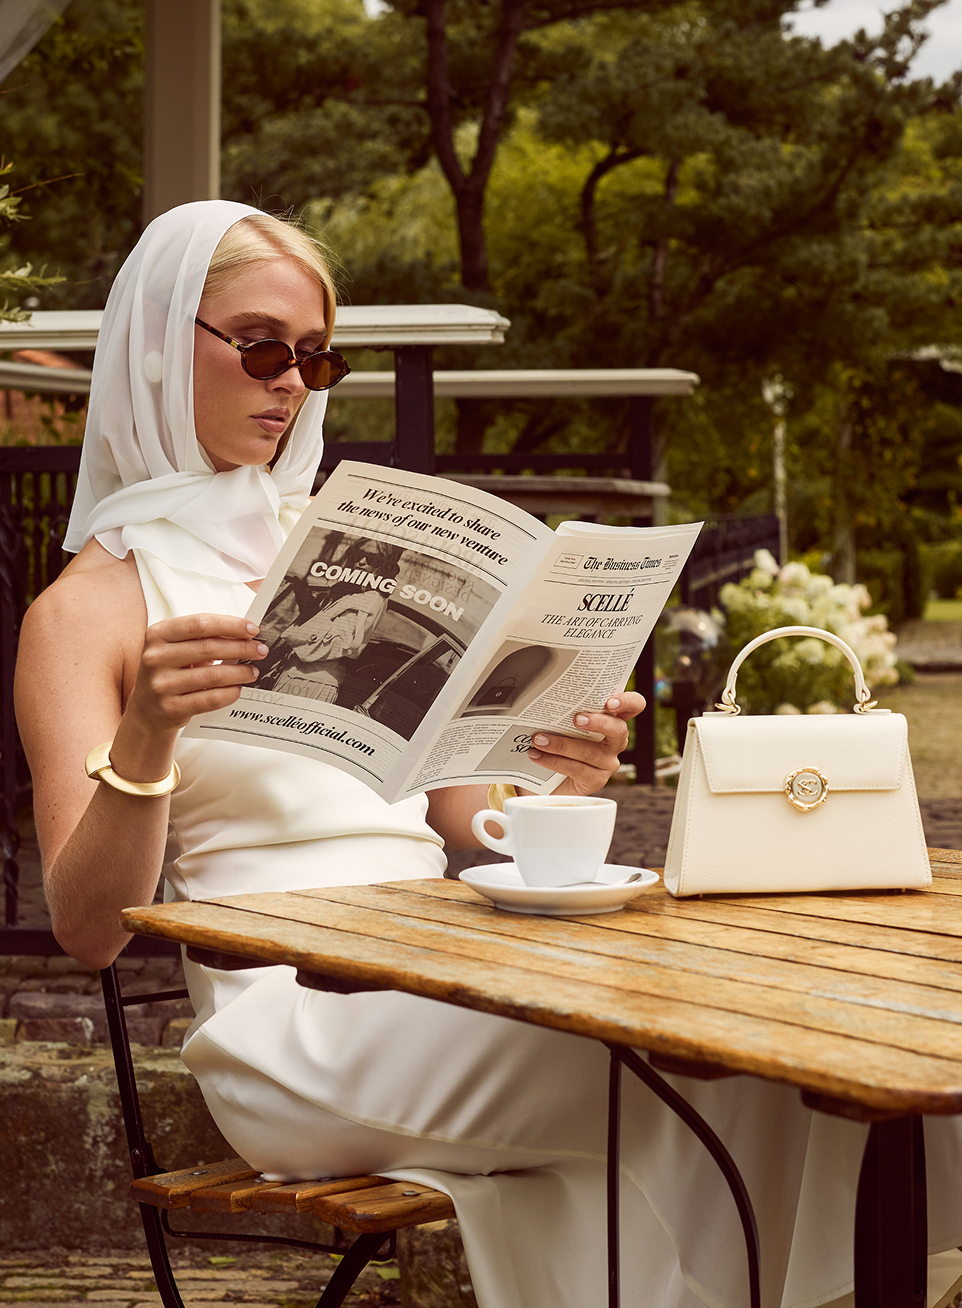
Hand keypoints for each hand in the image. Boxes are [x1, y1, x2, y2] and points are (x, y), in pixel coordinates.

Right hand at [126, 614, 269, 734]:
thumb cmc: (170, 671)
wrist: (147, 710)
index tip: (252, 629)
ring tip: (253, 671)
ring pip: (212, 675)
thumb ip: (204, 639)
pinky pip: (209, 699)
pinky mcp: (170, 708)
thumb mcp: (177, 648)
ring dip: (239, 672)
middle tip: (260, 650)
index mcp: (158, 634)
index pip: (200, 623)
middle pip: (209, 648)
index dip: (230, 625)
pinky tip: (239, 689)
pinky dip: (229, 693)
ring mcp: (160, 684)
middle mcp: (155, 658)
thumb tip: (246, 635)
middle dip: (241, 648)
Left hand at [526, 691, 645, 795]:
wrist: (544, 778)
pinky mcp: (596, 780)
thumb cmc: (555, 742)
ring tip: (539, 739)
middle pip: (619, 730)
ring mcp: (608, 762)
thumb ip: (564, 711)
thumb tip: (546, 699)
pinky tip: (537, 756)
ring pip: (591, 752)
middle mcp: (614, 741)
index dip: (628, 702)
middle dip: (598, 722)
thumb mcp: (561, 722)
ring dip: (562, 744)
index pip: (634, 706)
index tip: (610, 702)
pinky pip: (577, 769)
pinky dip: (554, 761)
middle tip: (576, 718)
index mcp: (611, 719)